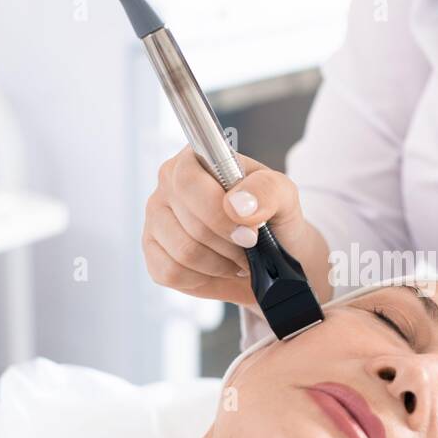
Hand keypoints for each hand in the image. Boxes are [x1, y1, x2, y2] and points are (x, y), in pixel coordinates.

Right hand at [143, 146, 324, 306]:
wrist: (270, 255)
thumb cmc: (272, 217)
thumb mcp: (284, 196)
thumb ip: (267, 190)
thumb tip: (237, 205)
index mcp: (194, 159)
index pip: (189, 183)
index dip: (220, 215)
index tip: (250, 233)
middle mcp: (168, 184)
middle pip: (191, 224)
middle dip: (229, 245)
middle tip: (250, 247)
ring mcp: (156, 219)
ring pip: (183, 252)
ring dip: (220, 264)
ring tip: (236, 258)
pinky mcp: (153, 253)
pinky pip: (171, 273)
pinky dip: (203, 278)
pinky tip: (217, 268)